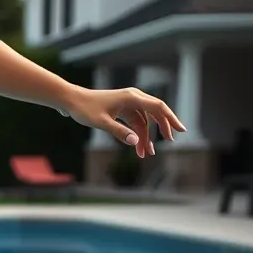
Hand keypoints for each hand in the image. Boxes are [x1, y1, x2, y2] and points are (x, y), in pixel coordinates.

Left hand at [63, 85, 185, 158]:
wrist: (72, 100)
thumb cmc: (85, 110)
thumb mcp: (102, 123)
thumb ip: (119, 132)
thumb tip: (136, 142)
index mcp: (132, 98)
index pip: (158, 107)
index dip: (171, 119)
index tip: (180, 130)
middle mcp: (134, 97)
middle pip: (156, 113)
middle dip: (163, 128)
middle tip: (170, 142)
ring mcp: (129, 103)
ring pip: (145, 120)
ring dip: (146, 137)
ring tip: (147, 154)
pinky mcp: (123, 108)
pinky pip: (136, 121)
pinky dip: (138, 133)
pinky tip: (138, 146)